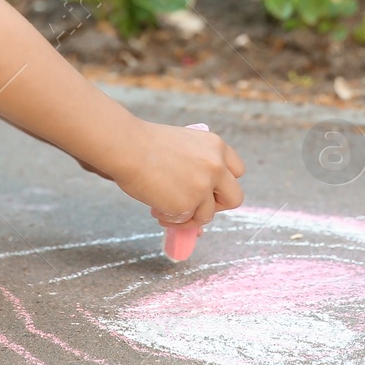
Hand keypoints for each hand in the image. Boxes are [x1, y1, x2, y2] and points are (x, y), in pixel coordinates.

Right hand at [106, 120, 245, 230]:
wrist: (128, 147)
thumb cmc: (145, 143)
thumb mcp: (184, 145)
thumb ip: (198, 164)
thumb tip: (197, 194)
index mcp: (216, 147)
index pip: (237, 171)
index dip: (224, 183)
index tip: (210, 188)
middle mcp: (216, 167)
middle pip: (235, 198)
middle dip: (217, 206)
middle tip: (197, 206)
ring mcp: (203, 188)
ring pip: (208, 215)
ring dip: (189, 216)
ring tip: (165, 209)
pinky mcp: (187, 205)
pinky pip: (185, 221)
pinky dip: (172, 219)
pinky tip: (156, 209)